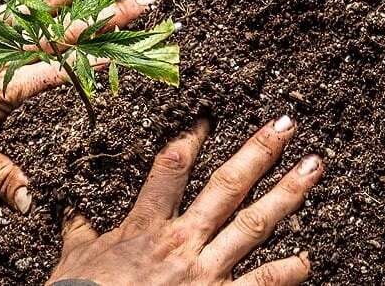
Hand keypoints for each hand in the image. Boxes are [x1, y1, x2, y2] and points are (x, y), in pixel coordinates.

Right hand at [48, 116, 322, 284]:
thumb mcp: (75, 258)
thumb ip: (79, 230)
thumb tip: (71, 210)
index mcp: (146, 225)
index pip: (172, 167)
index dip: (191, 137)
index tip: (210, 116)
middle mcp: (182, 241)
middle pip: (226, 186)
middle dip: (259, 152)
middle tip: (287, 124)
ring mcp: (205, 271)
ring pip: (253, 225)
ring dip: (287, 195)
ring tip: (314, 167)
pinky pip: (259, 283)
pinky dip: (286, 272)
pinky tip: (307, 259)